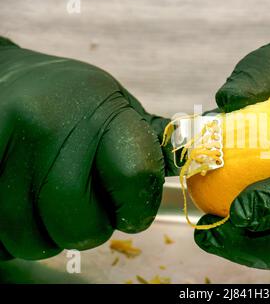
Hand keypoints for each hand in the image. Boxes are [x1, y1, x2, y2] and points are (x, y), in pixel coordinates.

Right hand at [0, 38, 174, 259]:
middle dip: (92, 228)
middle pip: (82, 224)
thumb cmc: (72, 101)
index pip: (135, 175)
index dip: (137, 205)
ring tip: (52, 200)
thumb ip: (152, 141)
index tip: (132, 207)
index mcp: (101, 111)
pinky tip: (25, 202)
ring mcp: (5, 147)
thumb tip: (199, 163)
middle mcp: (49, 125)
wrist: (8, 80)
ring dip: (52, 234)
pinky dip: (18, 232)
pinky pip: (2, 236)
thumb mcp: (119, 107)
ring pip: (37, 240)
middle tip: (87, 204)